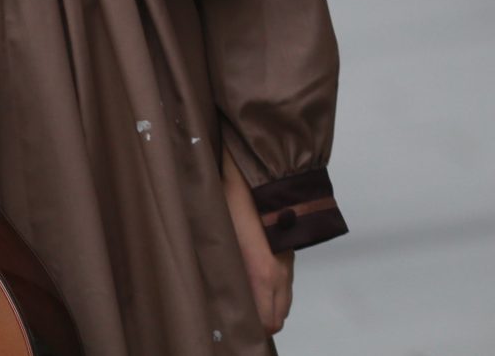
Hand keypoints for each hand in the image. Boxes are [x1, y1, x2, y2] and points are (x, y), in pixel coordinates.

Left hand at [220, 151, 293, 335]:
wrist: (265, 169)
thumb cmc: (234, 196)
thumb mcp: (218, 229)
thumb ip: (219, 262)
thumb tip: (208, 286)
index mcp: (263, 271)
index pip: (266, 321)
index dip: (250, 328)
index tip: (230, 324)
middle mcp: (281, 271)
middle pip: (277, 316)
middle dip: (259, 321)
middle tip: (233, 316)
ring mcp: (288, 261)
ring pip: (283, 300)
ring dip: (266, 304)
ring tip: (240, 300)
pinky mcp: (288, 251)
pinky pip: (284, 283)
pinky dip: (272, 290)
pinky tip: (250, 280)